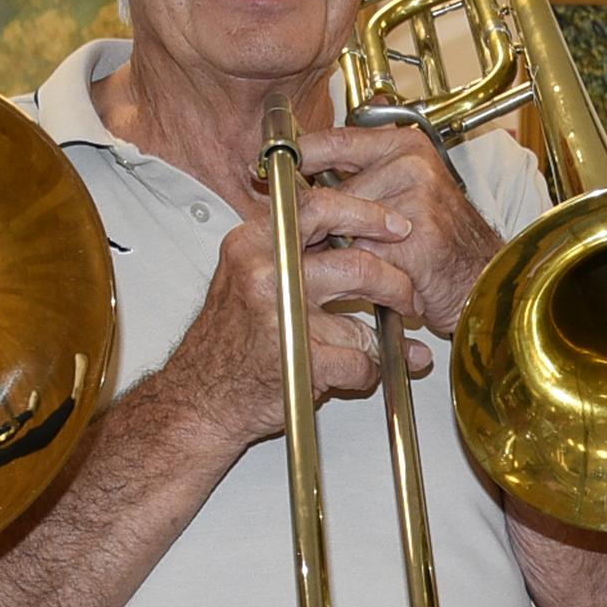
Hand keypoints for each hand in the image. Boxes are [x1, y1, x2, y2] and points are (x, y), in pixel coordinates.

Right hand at [164, 207, 432, 446]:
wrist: (198, 398)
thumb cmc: (226, 342)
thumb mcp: (249, 277)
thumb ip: (298, 253)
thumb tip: (365, 238)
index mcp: (252, 245)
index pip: (318, 208)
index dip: (366, 214)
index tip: (396, 226)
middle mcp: (264, 275)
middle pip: (356, 264)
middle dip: (395, 282)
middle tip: (408, 295)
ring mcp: (280, 318)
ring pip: (362, 321)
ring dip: (383, 338)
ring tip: (383, 343)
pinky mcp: (297, 361)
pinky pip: (359, 362)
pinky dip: (366, 372)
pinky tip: (355, 373)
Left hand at [268, 121, 502, 334]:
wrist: (486, 278)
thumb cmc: (443, 241)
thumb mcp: (406, 192)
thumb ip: (361, 177)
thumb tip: (296, 178)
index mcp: (405, 146)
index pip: (334, 141)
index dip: (296, 157)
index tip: (261, 169)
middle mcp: (411, 165)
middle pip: (333, 192)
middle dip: (323, 223)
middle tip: (324, 242)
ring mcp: (415, 199)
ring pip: (345, 228)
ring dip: (345, 252)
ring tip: (367, 263)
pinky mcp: (415, 239)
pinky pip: (364, 256)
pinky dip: (365, 274)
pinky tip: (383, 280)